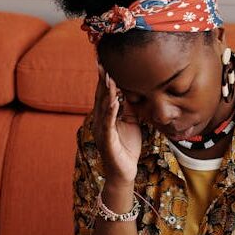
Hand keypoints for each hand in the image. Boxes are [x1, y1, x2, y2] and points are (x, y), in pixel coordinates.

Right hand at [93, 63, 142, 184]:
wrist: (124, 173)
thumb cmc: (127, 148)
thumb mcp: (131, 123)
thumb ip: (130, 108)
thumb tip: (133, 91)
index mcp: (106, 116)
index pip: (104, 94)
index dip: (105, 78)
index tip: (105, 62)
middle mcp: (100, 121)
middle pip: (100, 96)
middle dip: (102, 79)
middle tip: (102, 62)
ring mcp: (102, 131)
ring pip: (103, 107)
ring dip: (106, 91)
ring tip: (108, 76)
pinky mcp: (107, 141)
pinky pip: (108, 124)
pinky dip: (110, 111)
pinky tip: (113, 101)